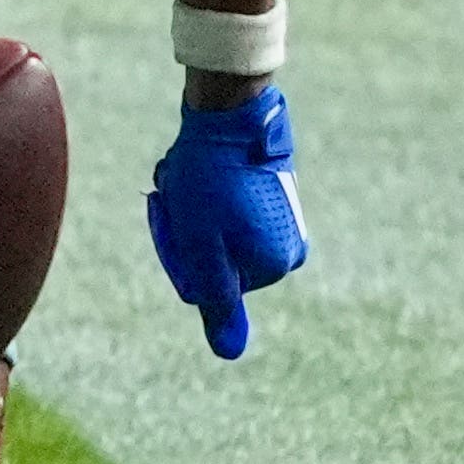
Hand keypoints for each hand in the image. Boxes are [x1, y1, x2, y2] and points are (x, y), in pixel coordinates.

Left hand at [145, 83, 305, 360]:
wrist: (230, 110)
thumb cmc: (211, 180)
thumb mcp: (203, 247)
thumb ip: (217, 301)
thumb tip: (230, 353)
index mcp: (273, 265)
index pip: (208, 285)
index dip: (181, 256)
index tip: (178, 222)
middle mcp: (286, 246)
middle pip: (215, 259)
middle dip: (187, 231)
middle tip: (177, 196)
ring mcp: (281, 217)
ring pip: (215, 231)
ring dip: (190, 209)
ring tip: (186, 180)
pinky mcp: (272, 192)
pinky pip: (226, 206)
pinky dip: (203, 192)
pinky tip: (198, 168)